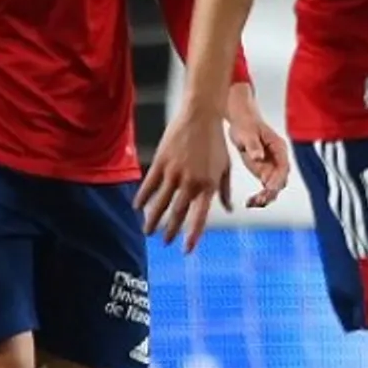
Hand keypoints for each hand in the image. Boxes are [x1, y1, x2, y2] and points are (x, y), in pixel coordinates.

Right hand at [135, 102, 235, 248]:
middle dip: (170, 230)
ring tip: (148, 231)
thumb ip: (224, 191)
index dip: (192, 235)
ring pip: (160, 202)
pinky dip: (142, 198)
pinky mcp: (161, 162)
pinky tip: (137, 208)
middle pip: (177, 213)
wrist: (201, 117)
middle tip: (165, 242)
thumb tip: (230, 209)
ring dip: (153, 219)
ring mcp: (174, 172)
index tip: (186, 250)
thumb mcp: (225, 168)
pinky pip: (149, 184)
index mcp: (208, 185)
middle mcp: (191, 182)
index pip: (199, 216)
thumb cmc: (215, 143)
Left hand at [222, 80, 287, 208]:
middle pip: (281, 180)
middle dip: (271, 192)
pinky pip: (264, 187)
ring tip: (252, 203)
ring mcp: (271, 166)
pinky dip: (259, 196)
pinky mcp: (263, 171)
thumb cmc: (246, 123)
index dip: (278, 179)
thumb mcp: (247, 132)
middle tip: (258, 200)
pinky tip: (249, 203)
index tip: (268, 188)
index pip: (284, 167)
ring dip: (266, 197)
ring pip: (274, 187)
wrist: (241, 120)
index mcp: (279, 148)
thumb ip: (253, 145)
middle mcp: (278, 159)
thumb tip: (258, 157)